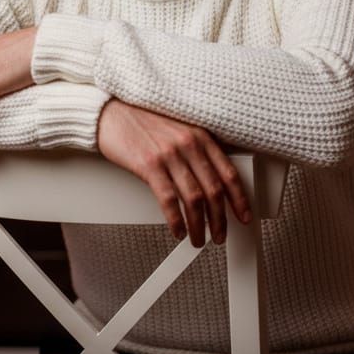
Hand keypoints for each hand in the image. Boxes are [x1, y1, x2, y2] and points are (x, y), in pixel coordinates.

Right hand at [96, 99, 251, 247]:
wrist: (110, 114)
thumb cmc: (142, 122)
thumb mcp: (179, 129)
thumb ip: (197, 151)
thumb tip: (211, 183)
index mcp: (201, 136)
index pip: (228, 173)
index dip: (239, 199)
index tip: (243, 216)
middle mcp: (189, 144)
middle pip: (214, 190)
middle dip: (220, 219)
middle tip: (220, 235)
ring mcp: (169, 155)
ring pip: (194, 199)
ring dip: (200, 225)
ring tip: (199, 239)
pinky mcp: (149, 165)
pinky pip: (169, 200)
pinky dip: (176, 221)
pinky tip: (178, 230)